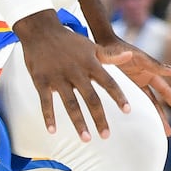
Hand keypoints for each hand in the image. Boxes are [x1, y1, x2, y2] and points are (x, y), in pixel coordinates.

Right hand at [15, 10, 132, 140]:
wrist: (41, 30)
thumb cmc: (70, 42)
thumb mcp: (92, 47)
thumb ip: (110, 56)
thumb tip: (130, 56)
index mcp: (90, 63)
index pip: (109, 82)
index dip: (118, 96)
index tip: (128, 111)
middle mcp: (76, 71)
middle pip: (91, 98)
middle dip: (99, 118)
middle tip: (107, 136)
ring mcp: (57, 77)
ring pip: (70, 104)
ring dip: (78, 123)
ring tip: (86, 139)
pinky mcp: (40, 81)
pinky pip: (45, 102)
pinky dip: (48, 117)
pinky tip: (53, 132)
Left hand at [94, 37, 170, 135]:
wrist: (103, 44)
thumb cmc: (123, 49)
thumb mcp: (141, 58)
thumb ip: (157, 66)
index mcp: (151, 73)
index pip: (165, 91)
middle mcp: (143, 80)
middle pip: (156, 103)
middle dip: (162, 117)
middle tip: (168, 133)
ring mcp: (132, 85)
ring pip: (144, 105)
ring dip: (149, 118)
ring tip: (154, 132)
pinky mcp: (121, 87)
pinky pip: (130, 103)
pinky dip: (134, 112)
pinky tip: (134, 124)